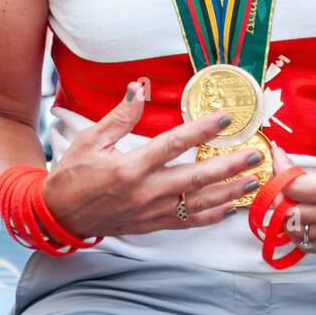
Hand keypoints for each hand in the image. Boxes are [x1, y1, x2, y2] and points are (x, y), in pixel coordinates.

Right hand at [42, 81, 267, 238]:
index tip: (225, 119)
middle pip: (196, 178)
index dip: (201, 130)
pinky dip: (212, 216)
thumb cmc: (73, 175)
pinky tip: (230, 207)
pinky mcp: (153, 225)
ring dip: (229, 192)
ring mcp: (151, 212)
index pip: (174, 144)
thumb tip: (139, 88)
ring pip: (199, 204)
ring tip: (253, 181)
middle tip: (255, 154)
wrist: (60, 216)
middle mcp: (145, 192)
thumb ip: (120, 116)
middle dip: (229, 166)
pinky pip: (189, 222)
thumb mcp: (90, 140)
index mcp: (130, 167)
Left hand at [268, 118, 315, 252]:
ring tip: (288, 193)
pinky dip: (297, 231)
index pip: (293, 185)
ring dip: (283, 212)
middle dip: (275, 189)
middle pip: (285, 210)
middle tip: (281, 171)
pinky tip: (301, 213)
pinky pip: (308, 245)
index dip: (279, 168)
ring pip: (293, 231)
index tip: (280, 153)